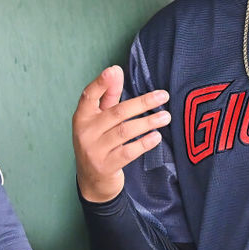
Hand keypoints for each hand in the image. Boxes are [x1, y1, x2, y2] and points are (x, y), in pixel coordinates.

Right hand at [72, 65, 169, 202]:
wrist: (92, 180)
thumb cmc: (99, 141)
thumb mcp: (99, 119)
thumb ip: (108, 96)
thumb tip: (116, 70)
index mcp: (82, 116)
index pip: (89, 95)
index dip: (101, 83)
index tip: (114, 70)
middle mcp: (85, 132)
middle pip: (116, 113)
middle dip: (142, 102)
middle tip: (163, 96)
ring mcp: (94, 150)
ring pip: (125, 132)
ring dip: (148, 122)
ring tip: (166, 117)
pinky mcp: (106, 166)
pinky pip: (128, 152)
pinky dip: (144, 143)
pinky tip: (156, 136)